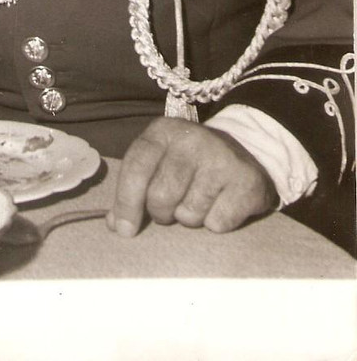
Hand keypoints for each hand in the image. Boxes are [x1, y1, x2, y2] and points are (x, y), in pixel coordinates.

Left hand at [108, 118, 276, 237]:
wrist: (244, 155)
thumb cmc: (190, 164)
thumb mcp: (158, 163)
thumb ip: (133, 188)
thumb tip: (115, 225)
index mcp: (163, 131)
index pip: (136, 167)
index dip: (126, 201)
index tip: (123, 230)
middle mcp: (192, 139)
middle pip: (161, 196)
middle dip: (161, 213)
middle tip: (171, 207)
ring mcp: (221, 158)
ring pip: (189, 214)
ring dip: (190, 218)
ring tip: (199, 200)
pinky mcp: (247, 181)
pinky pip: (218, 223)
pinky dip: (216, 223)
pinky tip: (221, 204)